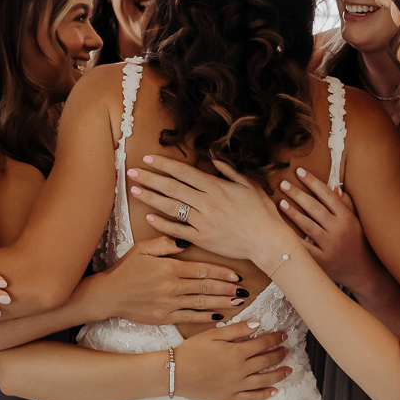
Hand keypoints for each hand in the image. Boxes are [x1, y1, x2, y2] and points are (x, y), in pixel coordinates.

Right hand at [84, 236, 244, 324]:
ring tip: (238, 302)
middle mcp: (172, 286)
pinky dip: (206, 318)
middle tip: (244, 290)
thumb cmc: (125, 270)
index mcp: (169, 268)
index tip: (236, 275)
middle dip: (227, 289)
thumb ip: (165, 244)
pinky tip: (220, 317)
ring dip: (222, 303)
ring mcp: (169, 303)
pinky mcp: (165, 317)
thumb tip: (186, 241)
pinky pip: (190, 318)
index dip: (221, 273)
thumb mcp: (143, 249)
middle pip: (206, 287)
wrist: (108, 295)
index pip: (202, 270)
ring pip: (202, 303)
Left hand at [126, 155, 293, 262]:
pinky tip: (149, 217)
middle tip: (132, 172)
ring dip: (151, 198)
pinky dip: (163, 224)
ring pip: (171, 207)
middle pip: (171, 187)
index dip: (164, 164)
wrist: (268, 241)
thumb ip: (229, 171)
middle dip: (150, 178)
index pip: (183, 172)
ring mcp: (202, 221)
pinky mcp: (202, 239)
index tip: (148, 158)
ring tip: (135, 190)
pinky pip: (177, 230)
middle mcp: (206, 202)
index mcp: (216, 187)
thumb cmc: (262, 212)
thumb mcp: (249, 185)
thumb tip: (214, 159)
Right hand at [175, 320, 291, 399]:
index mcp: (237, 352)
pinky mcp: (231, 397)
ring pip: (264, 380)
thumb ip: (236, 329)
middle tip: (287, 350)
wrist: (176, 373)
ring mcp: (237, 385)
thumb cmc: (192, 351)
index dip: (275, 338)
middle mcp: (241, 370)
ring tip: (288, 369)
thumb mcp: (213, 334)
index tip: (283, 335)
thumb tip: (257, 324)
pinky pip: (252, 397)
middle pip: (266, 361)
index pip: (262, 343)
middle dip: (279, 354)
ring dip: (279, 374)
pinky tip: (274, 391)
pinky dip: (265, 394)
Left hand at [277, 168, 374, 287]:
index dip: (313, 182)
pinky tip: (281, 230)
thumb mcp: (357, 222)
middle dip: (298, 194)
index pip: (328, 195)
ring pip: (308, 226)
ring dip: (293, 213)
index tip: (299, 171)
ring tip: (281, 202)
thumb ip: (347, 204)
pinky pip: (304, 248)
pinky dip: (293, 238)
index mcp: (347, 218)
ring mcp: (330, 246)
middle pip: (315, 208)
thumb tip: (336, 187)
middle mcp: (339, 230)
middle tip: (283, 184)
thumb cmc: (358, 243)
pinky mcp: (322, 261)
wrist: (364, 272)